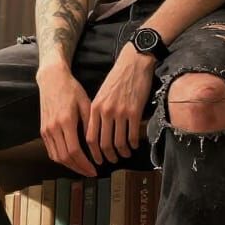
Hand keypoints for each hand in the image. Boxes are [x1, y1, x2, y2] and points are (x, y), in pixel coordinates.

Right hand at [36, 65, 96, 176]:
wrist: (52, 80)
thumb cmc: (71, 89)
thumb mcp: (85, 103)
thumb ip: (90, 124)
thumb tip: (96, 144)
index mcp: (66, 121)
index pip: (75, 151)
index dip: (85, 164)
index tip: (95, 169)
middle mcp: (53, 128)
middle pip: (65, 157)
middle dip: (79, 168)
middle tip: (90, 173)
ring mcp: (46, 130)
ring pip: (56, 157)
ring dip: (69, 166)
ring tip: (82, 169)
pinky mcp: (42, 130)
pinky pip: (51, 151)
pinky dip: (60, 159)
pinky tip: (70, 160)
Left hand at [86, 43, 156, 163]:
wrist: (133, 63)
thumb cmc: (117, 79)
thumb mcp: (101, 95)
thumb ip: (97, 113)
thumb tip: (96, 133)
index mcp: (94, 108)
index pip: (90, 137)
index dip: (93, 152)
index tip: (97, 160)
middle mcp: (105, 112)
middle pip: (103, 143)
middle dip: (107, 156)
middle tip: (112, 161)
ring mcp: (120, 112)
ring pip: (119, 142)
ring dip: (122, 152)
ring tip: (125, 154)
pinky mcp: (134, 111)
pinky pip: (132, 135)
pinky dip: (133, 144)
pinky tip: (135, 145)